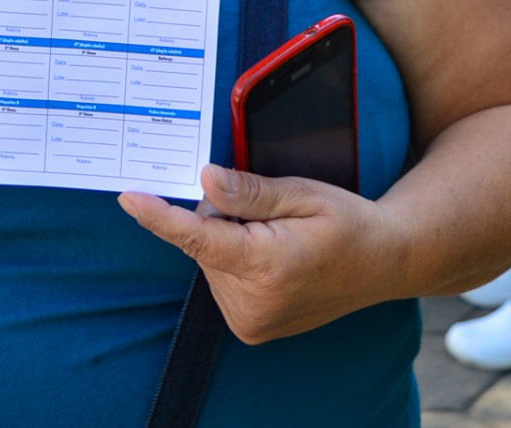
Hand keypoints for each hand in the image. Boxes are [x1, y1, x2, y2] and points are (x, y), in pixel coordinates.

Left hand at [119, 165, 403, 343]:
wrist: (382, 263)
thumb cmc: (348, 223)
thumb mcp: (304, 194)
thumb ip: (251, 191)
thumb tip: (205, 181)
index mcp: (267, 265)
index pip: (198, 236)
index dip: (159, 216)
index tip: (128, 198)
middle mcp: (253, 302)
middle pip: (203, 241)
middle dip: (223, 217)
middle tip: (269, 212)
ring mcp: (251, 322)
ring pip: (209, 260)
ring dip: (230, 241)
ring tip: (278, 238)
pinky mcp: (250, 328)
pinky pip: (221, 280)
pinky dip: (235, 262)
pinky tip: (272, 258)